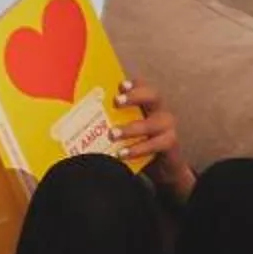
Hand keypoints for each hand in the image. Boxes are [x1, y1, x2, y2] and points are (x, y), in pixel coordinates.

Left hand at [110, 79, 194, 201]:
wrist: (163, 169)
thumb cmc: (139, 146)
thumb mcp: (126, 132)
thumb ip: (113, 123)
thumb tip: (82, 121)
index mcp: (148, 105)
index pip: (143, 86)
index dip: (134, 84)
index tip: (120, 85)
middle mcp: (160, 111)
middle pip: (153, 96)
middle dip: (134, 96)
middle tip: (116, 101)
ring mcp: (167, 127)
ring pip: (152, 123)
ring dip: (131, 128)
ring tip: (112, 134)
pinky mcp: (170, 143)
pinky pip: (155, 144)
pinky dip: (138, 149)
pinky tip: (122, 154)